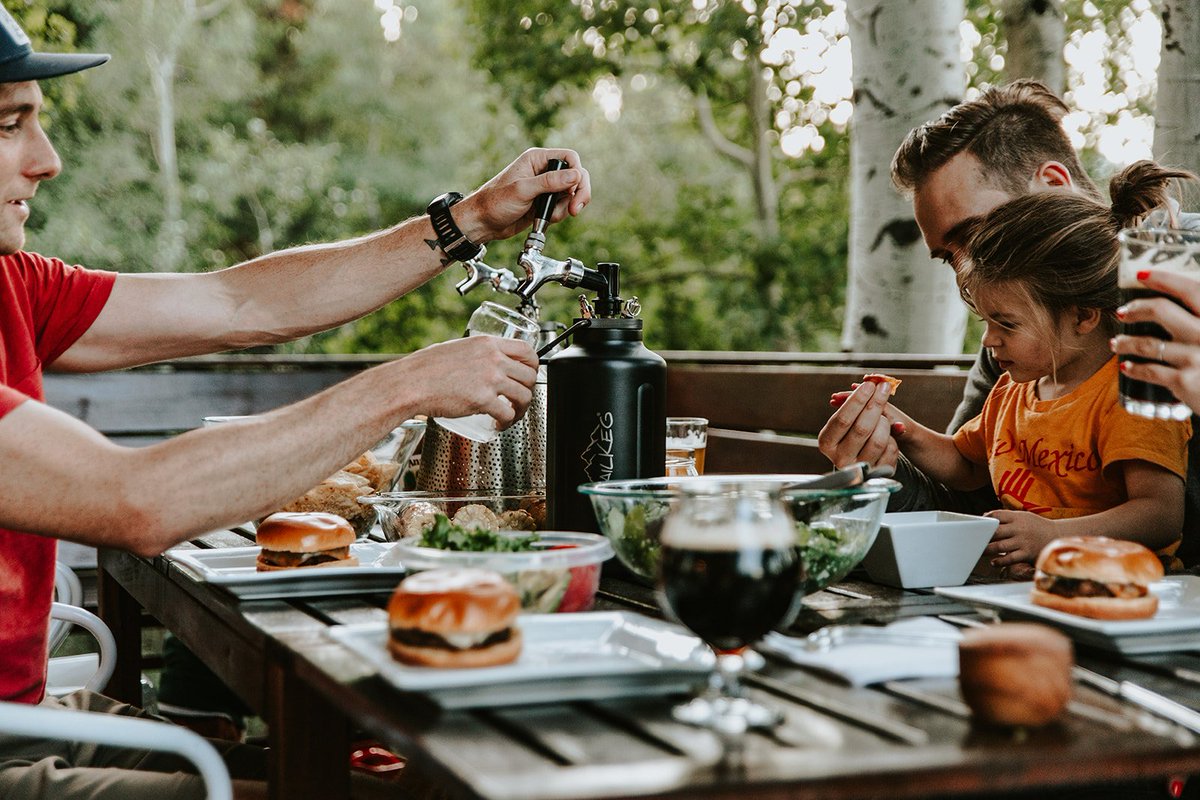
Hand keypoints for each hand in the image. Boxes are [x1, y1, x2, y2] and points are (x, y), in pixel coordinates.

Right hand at [398, 336, 538, 425]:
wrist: (410, 383)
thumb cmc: (426, 368)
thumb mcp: (458, 348)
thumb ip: (477, 353)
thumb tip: (486, 362)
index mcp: (487, 343)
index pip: (526, 350)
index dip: (533, 365)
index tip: (529, 374)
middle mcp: (493, 359)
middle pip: (530, 375)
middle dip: (528, 390)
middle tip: (519, 399)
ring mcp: (490, 379)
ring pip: (524, 396)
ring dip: (521, 409)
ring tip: (511, 415)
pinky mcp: (483, 400)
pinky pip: (507, 413)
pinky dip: (507, 422)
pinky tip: (498, 424)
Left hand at [455, 148, 591, 243]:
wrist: (483, 222)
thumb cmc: (495, 202)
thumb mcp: (523, 190)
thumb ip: (549, 182)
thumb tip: (575, 175)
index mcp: (537, 159)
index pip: (570, 158)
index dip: (577, 173)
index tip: (574, 192)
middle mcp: (543, 170)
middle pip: (576, 176)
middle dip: (578, 193)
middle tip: (575, 209)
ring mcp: (545, 187)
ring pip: (571, 193)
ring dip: (566, 207)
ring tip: (550, 216)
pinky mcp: (545, 202)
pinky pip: (563, 206)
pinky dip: (560, 214)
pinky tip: (546, 219)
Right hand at [817, 380, 900, 468]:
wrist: (861, 460)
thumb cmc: (852, 434)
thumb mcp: (848, 422)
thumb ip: (857, 404)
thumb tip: (871, 383)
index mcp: (826, 442)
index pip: (842, 418)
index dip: (857, 400)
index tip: (870, 385)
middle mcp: (839, 458)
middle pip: (861, 428)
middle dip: (875, 404)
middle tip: (884, 388)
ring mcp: (859, 468)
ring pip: (878, 441)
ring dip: (885, 423)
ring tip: (883, 416)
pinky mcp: (877, 474)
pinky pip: (890, 451)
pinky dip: (893, 438)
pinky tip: (888, 433)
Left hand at [982, 510, 1056, 566]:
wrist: (1058, 536)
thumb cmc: (1036, 526)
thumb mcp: (1023, 517)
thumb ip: (1005, 517)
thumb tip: (985, 516)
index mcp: (1017, 517)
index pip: (996, 515)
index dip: (985, 520)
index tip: (977, 525)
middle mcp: (1019, 529)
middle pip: (995, 531)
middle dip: (982, 536)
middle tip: (973, 540)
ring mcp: (1023, 541)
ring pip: (999, 546)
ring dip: (987, 550)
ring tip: (980, 551)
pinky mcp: (1027, 553)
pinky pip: (1010, 558)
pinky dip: (1000, 561)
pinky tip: (993, 561)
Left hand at [1112, 269, 1199, 413]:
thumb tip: (1174, 301)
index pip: (1191, 289)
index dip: (1164, 278)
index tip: (1142, 275)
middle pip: (1161, 310)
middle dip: (1135, 308)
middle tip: (1122, 312)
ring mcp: (1195, 357)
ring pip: (1147, 343)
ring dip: (1125, 342)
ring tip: (1116, 343)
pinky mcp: (1185, 381)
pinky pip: (1149, 371)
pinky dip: (1133, 368)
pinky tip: (1125, 367)